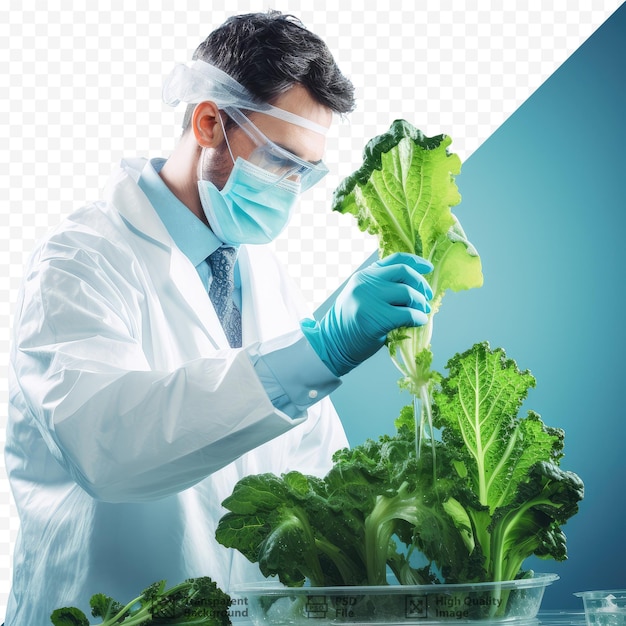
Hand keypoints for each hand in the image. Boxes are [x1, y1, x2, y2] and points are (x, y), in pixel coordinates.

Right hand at [302, 253, 432, 375]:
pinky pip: (407, 314)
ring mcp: (370, 299)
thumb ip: (381, 287)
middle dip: (421, 284)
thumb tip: (414, 287)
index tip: (428, 268)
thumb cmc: (350, 324)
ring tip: (422, 312)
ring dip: (421, 304)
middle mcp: (366, 283)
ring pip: (408, 293)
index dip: (416, 262)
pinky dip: (418, 318)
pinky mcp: (376, 318)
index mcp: (364, 275)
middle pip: (405, 273)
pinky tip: (418, 321)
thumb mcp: (361, 296)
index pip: (395, 260)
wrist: (332, 344)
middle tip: (427, 297)